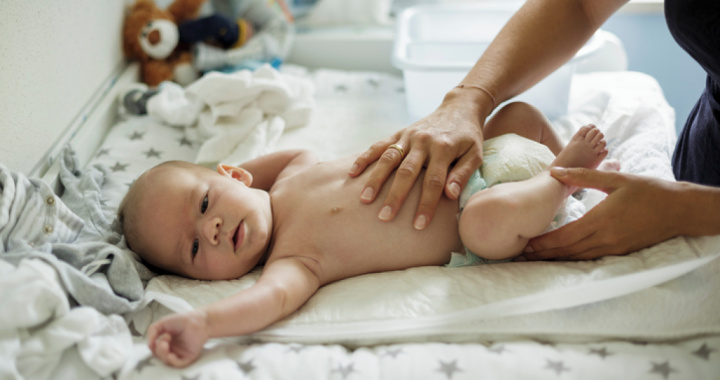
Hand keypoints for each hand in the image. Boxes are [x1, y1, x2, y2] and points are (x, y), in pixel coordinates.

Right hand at [147, 310, 209, 367]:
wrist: (197, 320)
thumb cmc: (182, 320)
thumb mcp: (162, 323)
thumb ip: (152, 331)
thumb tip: (149, 344)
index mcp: (166, 342)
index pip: (155, 350)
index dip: (153, 346)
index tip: (156, 337)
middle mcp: (172, 349)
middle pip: (160, 356)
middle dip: (158, 350)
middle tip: (164, 340)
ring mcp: (180, 353)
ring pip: (167, 361)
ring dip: (163, 354)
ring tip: (165, 343)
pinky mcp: (188, 356)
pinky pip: (178, 364)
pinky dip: (172, 361)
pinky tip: (170, 354)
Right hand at [349, 92, 485, 229]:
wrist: (459, 108)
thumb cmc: (469, 137)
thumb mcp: (475, 154)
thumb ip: (463, 173)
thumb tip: (450, 195)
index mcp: (444, 148)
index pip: (434, 181)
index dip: (426, 204)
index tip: (418, 225)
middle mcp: (423, 142)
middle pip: (407, 172)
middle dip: (395, 196)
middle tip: (385, 217)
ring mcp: (409, 136)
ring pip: (389, 158)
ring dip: (376, 179)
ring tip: (365, 199)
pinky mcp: (399, 133)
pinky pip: (379, 145)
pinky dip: (365, 158)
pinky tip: (353, 173)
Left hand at [523, 167, 682, 259]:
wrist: (679, 209)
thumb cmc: (648, 190)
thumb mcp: (615, 179)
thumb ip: (582, 176)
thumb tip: (554, 172)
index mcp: (601, 220)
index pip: (565, 236)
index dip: (543, 242)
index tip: (525, 243)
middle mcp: (606, 238)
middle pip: (567, 251)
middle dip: (543, 254)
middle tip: (521, 255)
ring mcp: (614, 248)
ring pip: (578, 258)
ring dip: (556, 259)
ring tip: (535, 259)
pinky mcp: (621, 252)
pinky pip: (591, 258)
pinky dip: (573, 259)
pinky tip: (562, 258)